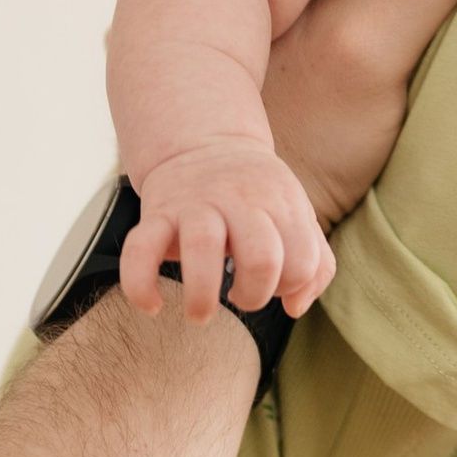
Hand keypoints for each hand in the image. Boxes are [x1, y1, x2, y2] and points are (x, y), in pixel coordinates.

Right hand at [120, 140, 335, 323]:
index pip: (302, 261)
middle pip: (262, 258)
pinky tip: (152, 306)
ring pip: (203, 248)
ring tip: (201, 314)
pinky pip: (140, 250)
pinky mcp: (156, 212)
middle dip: (255, 296)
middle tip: (241, 296)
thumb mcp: (297, 216)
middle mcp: (240, 201)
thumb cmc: (257, 195)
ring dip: (203, 296)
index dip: (290, 287)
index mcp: (281, 204)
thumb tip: (295, 308)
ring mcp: (195, 205)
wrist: (201, 142)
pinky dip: (140, 286)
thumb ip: (316, 263)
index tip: (273, 286)